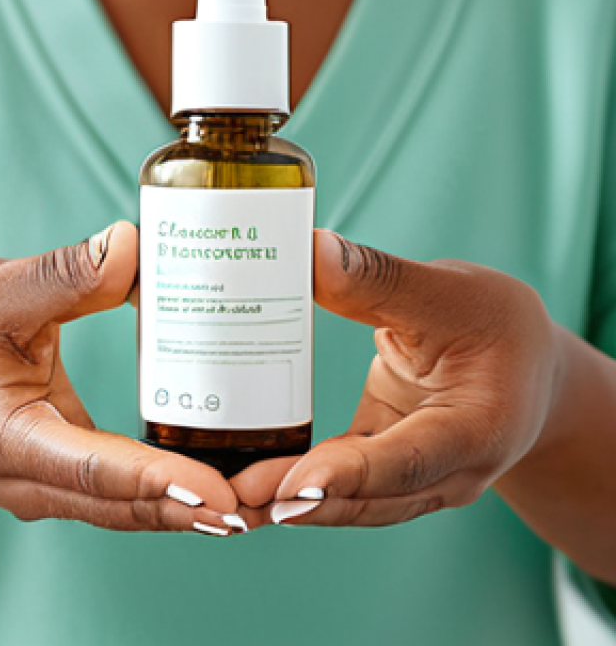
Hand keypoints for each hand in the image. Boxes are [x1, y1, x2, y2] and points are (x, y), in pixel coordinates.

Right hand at [0, 221, 238, 534]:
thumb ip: (60, 273)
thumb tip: (130, 246)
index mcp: (0, 435)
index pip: (86, 467)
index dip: (153, 480)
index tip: (215, 490)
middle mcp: (22, 480)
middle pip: (117, 504)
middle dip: (189, 508)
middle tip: (262, 504)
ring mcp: (42, 491)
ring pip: (123, 510)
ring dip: (186, 509)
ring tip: (255, 503)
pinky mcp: (62, 484)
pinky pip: (120, 497)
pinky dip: (166, 494)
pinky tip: (216, 485)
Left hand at [232, 229, 561, 528]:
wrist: (523, 360)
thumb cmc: (493, 321)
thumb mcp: (446, 291)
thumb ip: (378, 278)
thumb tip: (310, 250)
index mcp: (478, 429)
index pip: (411, 460)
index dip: (352, 474)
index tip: (295, 483)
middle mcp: (450, 471)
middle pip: (372, 498)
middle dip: (302, 502)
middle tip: (236, 500)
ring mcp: (416, 477)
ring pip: (351, 501)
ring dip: (289, 503)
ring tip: (228, 502)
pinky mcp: (384, 462)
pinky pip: (341, 482)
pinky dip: (297, 485)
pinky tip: (247, 480)